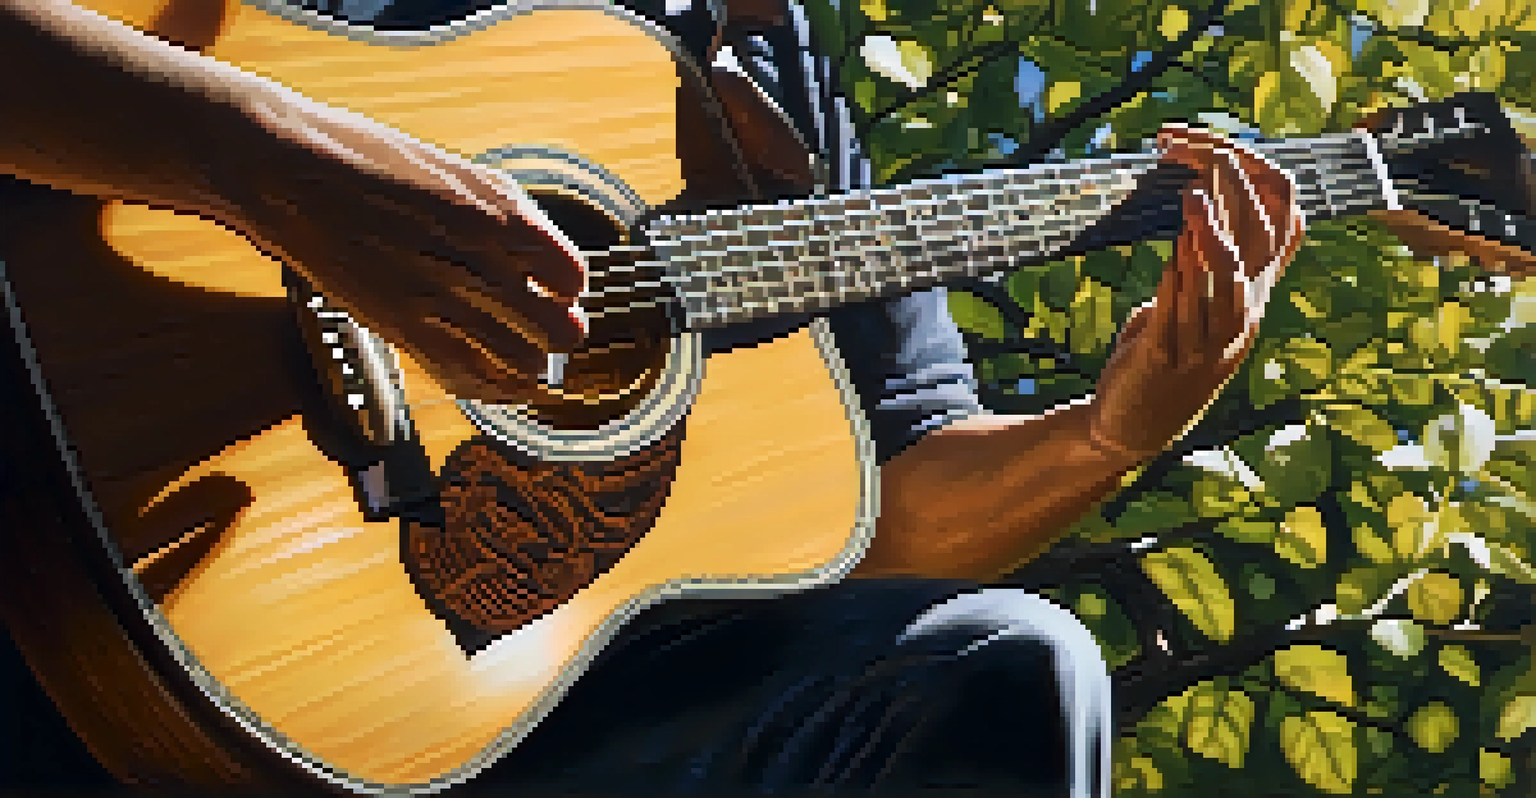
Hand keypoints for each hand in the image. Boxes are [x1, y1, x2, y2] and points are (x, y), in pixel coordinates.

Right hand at [225, 90, 586, 403]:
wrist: (293, 172)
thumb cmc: (369, 161)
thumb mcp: (458, 174)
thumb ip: (504, 215)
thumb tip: (539, 255)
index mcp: (503, 215)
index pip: (571, 277)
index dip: (565, 288)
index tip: (553, 290)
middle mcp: (483, 262)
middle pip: (558, 330)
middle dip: (558, 334)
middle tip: (547, 332)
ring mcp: (443, 301)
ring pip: (522, 363)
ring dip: (528, 365)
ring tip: (522, 359)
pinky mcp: (404, 329)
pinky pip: (468, 376)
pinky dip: (490, 387)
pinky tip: (495, 383)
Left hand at [1090, 125, 1305, 458]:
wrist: (1134, 426)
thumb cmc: (1163, 352)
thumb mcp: (1193, 302)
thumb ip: (1201, 258)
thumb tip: (1203, 195)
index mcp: (1251, 296)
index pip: (1282, 225)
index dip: (1260, 181)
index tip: (1224, 146)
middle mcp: (1242, 316)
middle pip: (1255, 242)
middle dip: (1236, 193)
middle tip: (1208, 156)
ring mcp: (1210, 342)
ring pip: (1224, 280)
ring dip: (1210, 235)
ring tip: (1191, 199)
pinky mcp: (1171, 360)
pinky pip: (1181, 315)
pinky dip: (1177, 285)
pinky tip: (1170, 262)